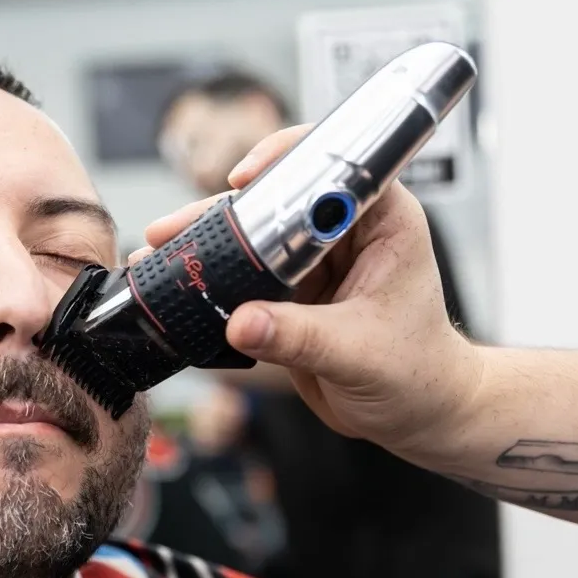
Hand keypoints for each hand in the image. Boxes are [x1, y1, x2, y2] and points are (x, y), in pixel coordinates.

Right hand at [130, 125, 484, 457]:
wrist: (416, 416)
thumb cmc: (418, 374)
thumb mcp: (360, 352)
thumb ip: (299, 336)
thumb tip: (242, 322)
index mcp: (383, 221)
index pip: (333, 164)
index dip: (285, 161)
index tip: (244, 179)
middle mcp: (344, 232)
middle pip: (276, 198)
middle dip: (221, 210)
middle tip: (174, 227)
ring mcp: (313, 262)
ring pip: (252, 235)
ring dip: (206, 242)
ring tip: (159, 250)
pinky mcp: (289, 293)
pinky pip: (243, 274)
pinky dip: (211, 278)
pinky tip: (177, 284)